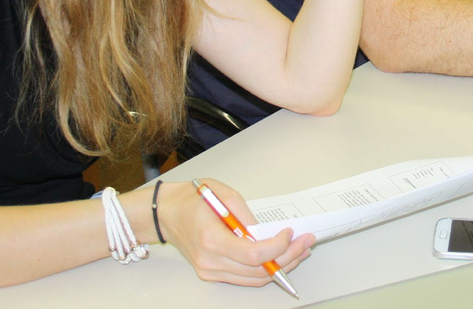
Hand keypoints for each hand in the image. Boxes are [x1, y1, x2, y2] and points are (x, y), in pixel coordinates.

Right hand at [158, 180, 314, 285]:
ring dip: (281, 266)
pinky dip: (264, 270)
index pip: (252, 255)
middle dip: (288, 257)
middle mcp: (210, 261)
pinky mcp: (212, 274)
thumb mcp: (224, 194)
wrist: (166, 213)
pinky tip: (280, 257)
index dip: (277, 247)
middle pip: (257, 270)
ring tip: (300, 250)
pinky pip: (244, 278)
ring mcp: (210, 271)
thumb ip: (247, 216)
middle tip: (307, 242)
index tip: (290, 233)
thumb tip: (268, 232)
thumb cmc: (192, 199)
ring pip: (254, 279)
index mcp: (211, 239)